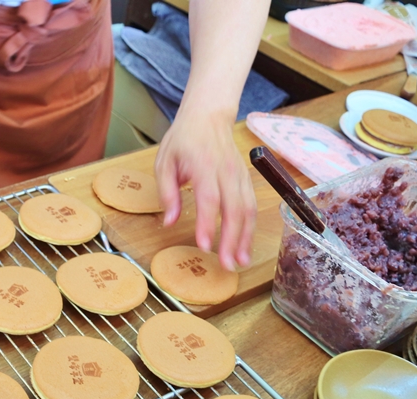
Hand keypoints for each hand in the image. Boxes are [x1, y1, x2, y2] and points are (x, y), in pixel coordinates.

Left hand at [155, 111, 256, 271]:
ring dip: (245, 237)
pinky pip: (252, 206)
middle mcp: (226, 171)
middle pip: (234, 209)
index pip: (209, 198)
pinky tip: (245, 245)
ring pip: (248, 209)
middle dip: (232, 239)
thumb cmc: (184, 140)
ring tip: (240, 261)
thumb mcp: (164, 162)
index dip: (208, 224)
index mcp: (204, 165)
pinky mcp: (246, 180)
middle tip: (227, 264)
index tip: (204, 245)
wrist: (208, 117)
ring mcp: (240, 175)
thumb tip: (169, 222)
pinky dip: (250, 228)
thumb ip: (167, 192)